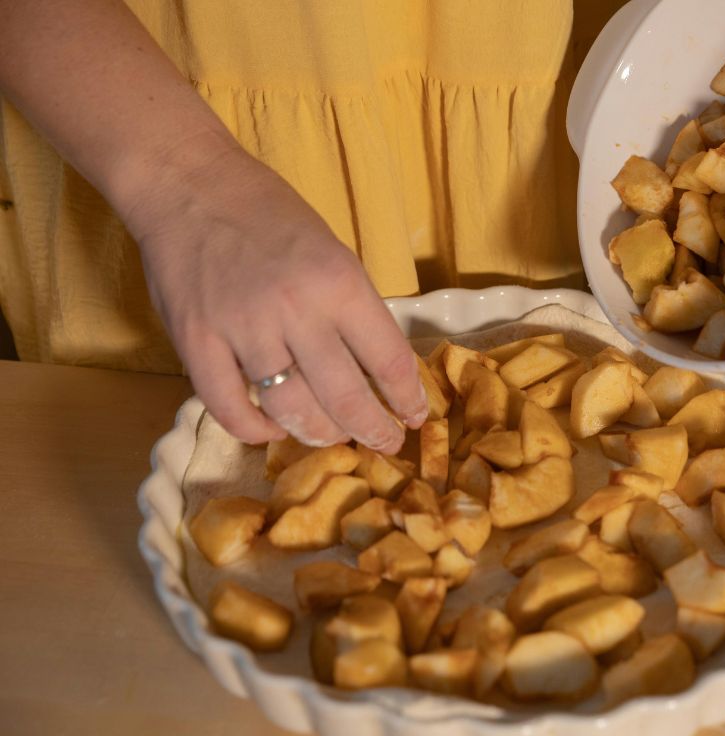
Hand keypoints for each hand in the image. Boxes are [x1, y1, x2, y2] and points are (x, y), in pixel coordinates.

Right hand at [126, 136, 426, 453]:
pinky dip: (254, 429)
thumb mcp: (333, 252)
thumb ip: (354, 309)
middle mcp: (295, 309)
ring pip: (292, 411)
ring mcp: (242, 329)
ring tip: (332, 435)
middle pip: (346, 399)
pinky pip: (229, 408)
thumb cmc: (269, 215)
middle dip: (374, 431)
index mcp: (338, 283)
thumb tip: (380, 370)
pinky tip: (271, 427)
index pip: (388, 361)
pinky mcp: (196, 341)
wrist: (189, 183)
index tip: (415, 417)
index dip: (408, 399)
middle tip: (385, 443)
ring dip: (319, 434)